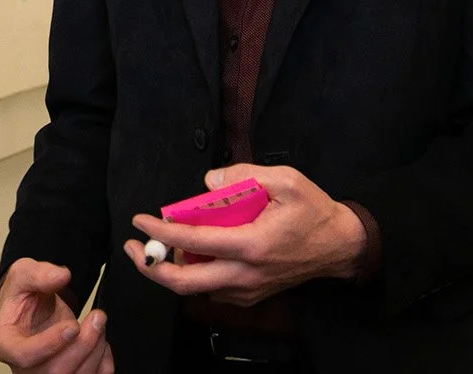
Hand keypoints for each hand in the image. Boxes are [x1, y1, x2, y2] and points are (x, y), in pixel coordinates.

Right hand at [0, 258, 114, 372]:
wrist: (34, 308)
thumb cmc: (24, 295)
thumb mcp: (23, 274)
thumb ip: (39, 274)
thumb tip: (62, 276)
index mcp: (6, 344)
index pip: (24, 356)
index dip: (50, 344)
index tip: (73, 326)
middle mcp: (24, 368)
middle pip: (54, 372)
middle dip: (82, 346)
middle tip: (98, 317)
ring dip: (96, 351)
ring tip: (99, 323)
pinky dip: (103, 363)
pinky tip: (99, 341)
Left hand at [124, 164, 366, 306]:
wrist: (340, 246)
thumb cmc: (313, 210)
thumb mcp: (286, 180)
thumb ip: (244, 175)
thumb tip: (207, 184)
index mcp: (250, 245)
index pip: (192, 243)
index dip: (159, 232)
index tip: (140, 220)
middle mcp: (244, 274)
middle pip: (184, 283)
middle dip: (150, 267)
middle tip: (132, 248)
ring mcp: (247, 290)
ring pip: (195, 290)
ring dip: (172, 271)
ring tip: (160, 247)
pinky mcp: (251, 297)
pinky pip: (212, 291)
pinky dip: (195, 276)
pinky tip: (192, 256)